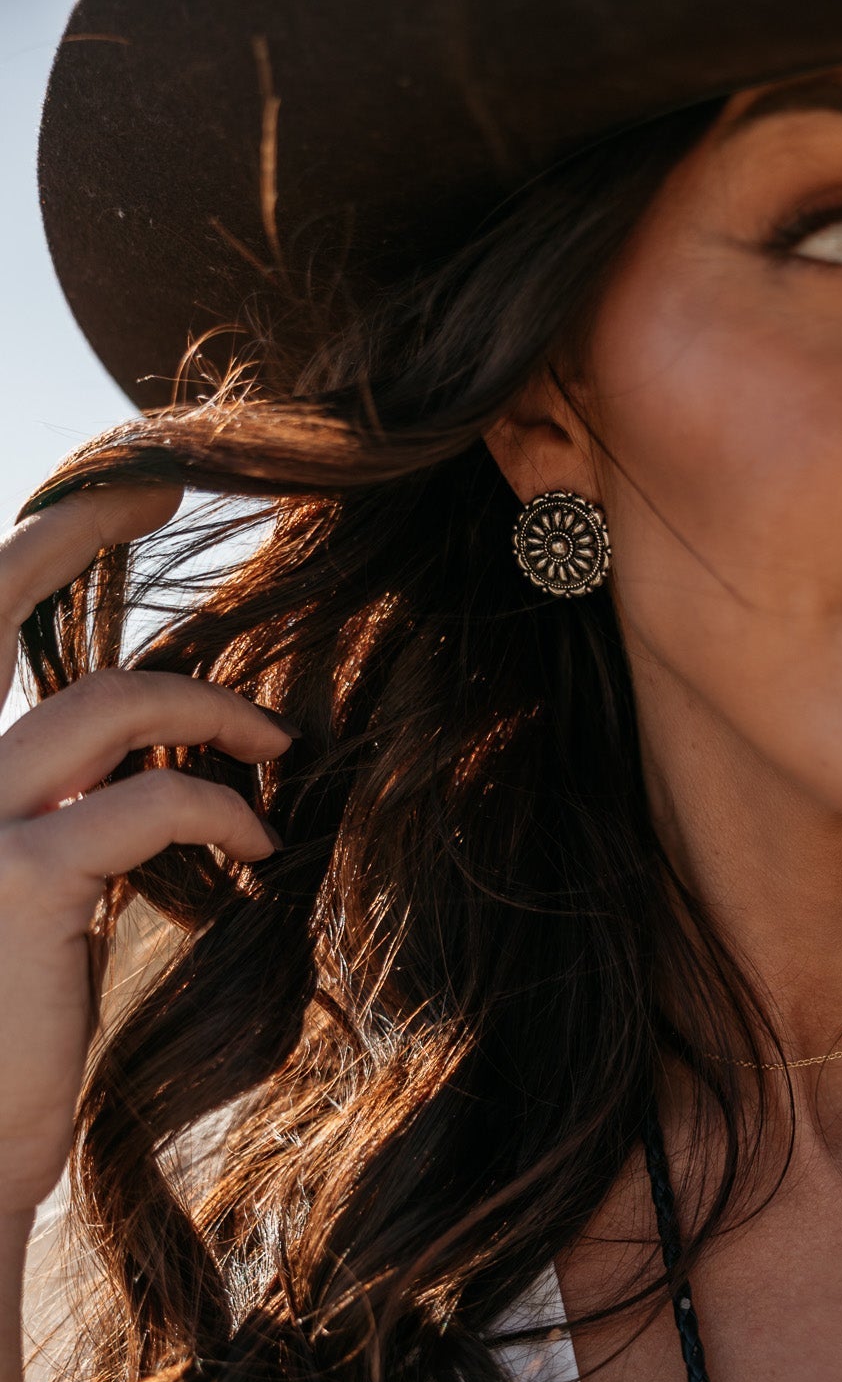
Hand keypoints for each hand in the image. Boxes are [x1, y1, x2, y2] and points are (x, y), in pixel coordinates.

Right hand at [0, 483, 291, 1218]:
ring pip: (108, 702)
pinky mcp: (17, 878)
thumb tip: (152, 749)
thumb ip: (61, 807)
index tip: (129, 493)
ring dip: (213, 711)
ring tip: (275, 748)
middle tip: (168, 490)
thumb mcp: (23, 891)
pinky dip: (224, 808)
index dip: (42, 540)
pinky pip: (151, 799)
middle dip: (81, 525)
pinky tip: (258, 849)